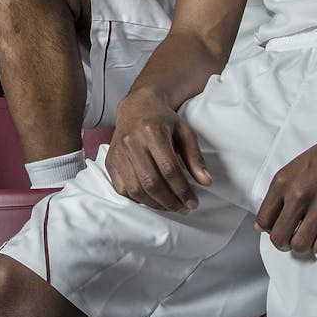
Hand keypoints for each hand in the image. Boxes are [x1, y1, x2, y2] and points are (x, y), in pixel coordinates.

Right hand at [105, 87, 211, 211]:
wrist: (136, 108)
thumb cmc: (163, 120)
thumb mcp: (184, 132)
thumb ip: (195, 157)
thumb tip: (206, 182)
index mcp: (152, 131)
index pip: (169, 168)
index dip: (182, 190)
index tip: (193, 202)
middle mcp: (131, 142)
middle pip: (151, 182)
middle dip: (170, 201)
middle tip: (183, 208)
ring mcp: (118, 152)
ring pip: (135, 189)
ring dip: (155, 204)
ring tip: (170, 206)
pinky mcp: (110, 161)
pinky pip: (122, 189)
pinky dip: (138, 199)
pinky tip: (152, 200)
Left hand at [254, 134, 316, 255]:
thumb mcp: (293, 169)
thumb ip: (276, 196)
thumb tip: (260, 227)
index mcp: (283, 182)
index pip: (263, 221)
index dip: (269, 230)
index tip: (278, 228)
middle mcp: (299, 195)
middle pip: (279, 238)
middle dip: (284, 244)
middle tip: (292, 239)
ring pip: (300, 246)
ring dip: (303, 247)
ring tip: (308, 238)